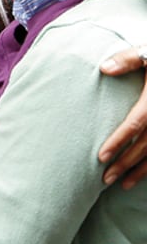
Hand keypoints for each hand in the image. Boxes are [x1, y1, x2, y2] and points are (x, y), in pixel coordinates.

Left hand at [99, 44, 146, 187]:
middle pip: (145, 145)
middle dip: (125, 163)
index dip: (119, 141)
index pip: (135, 124)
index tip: (101, 157)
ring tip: (121, 184)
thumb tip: (104, 68)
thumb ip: (129, 59)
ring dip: (140, 171)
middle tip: (104, 178)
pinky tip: (140, 177)